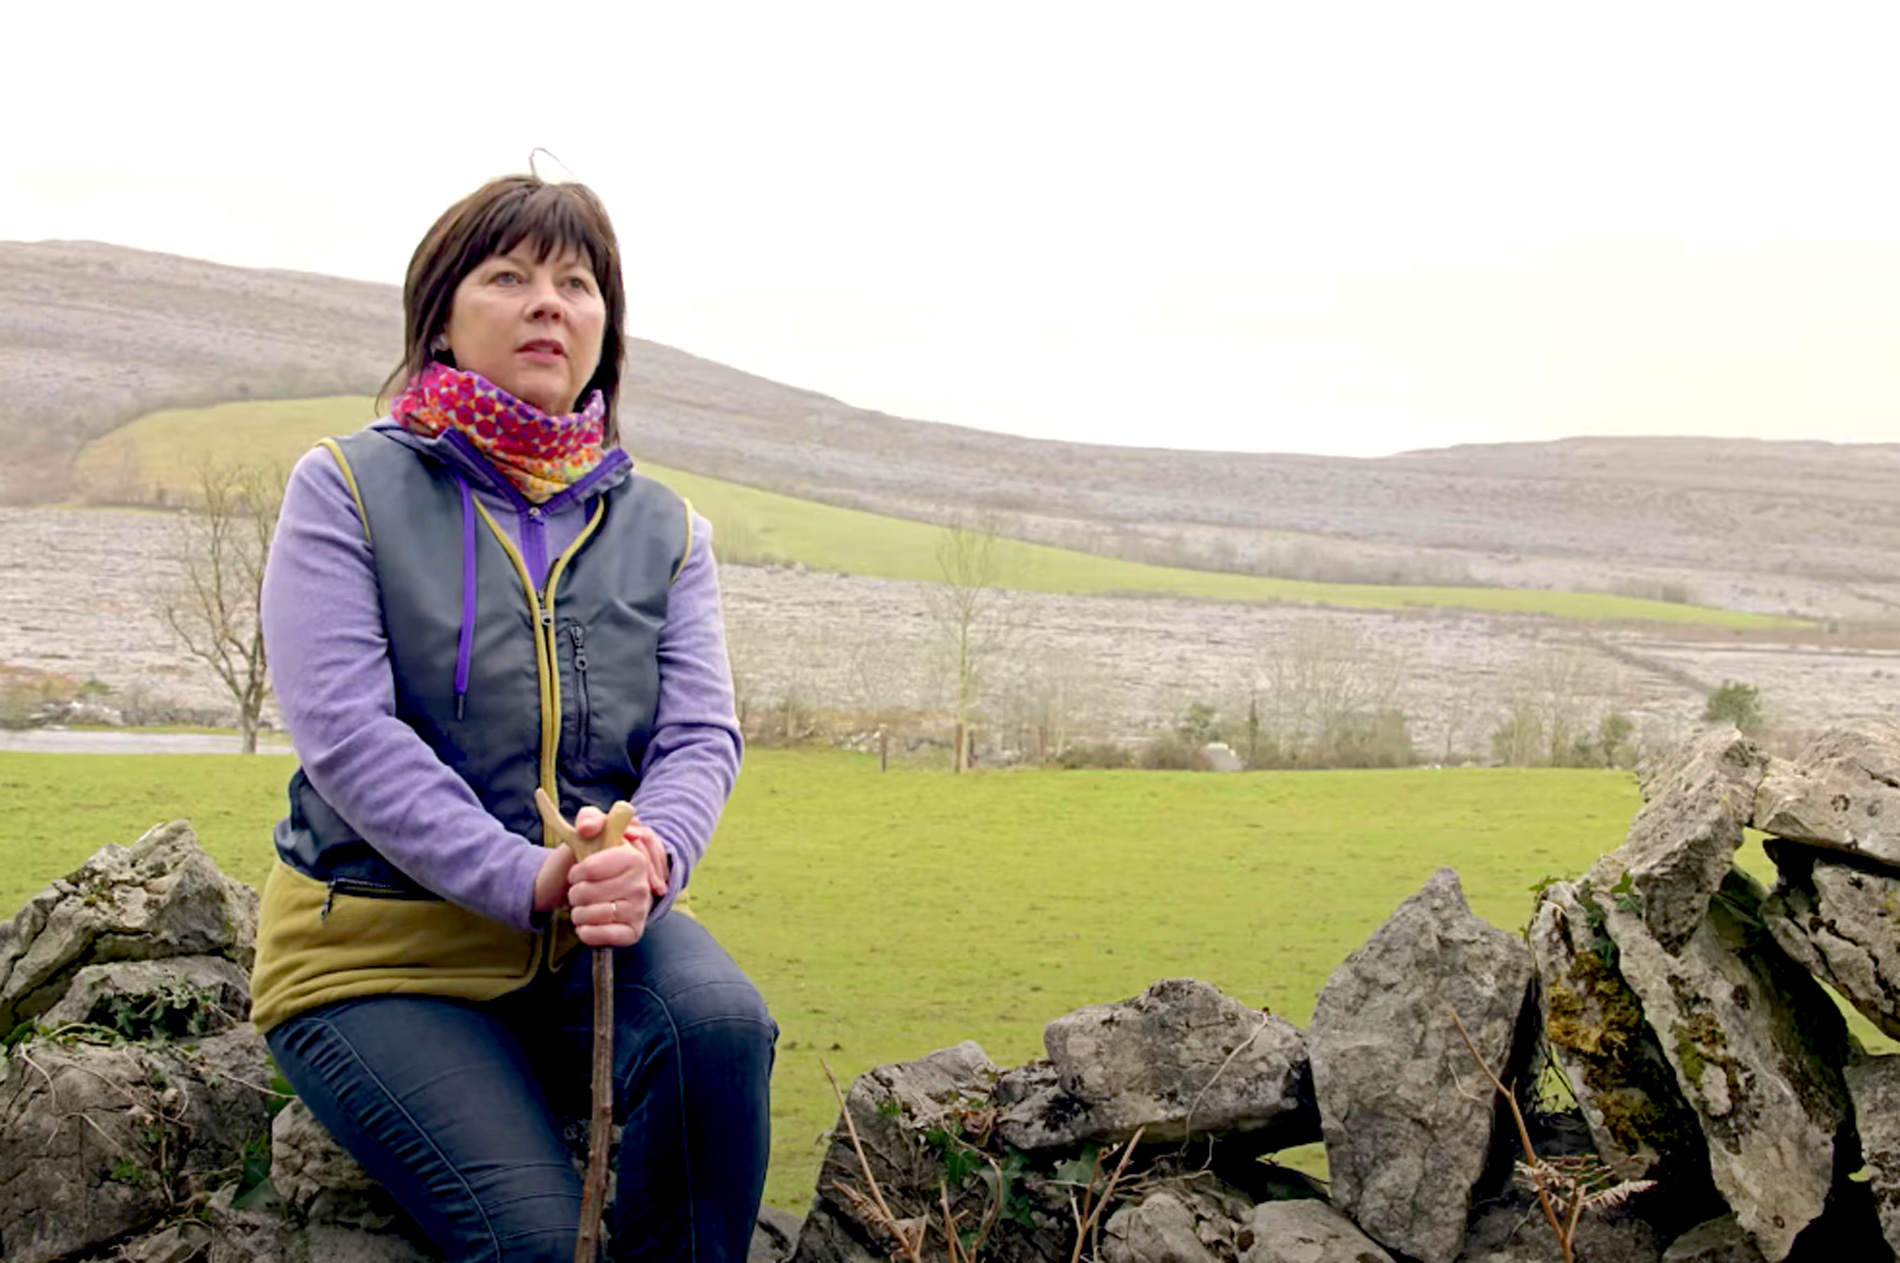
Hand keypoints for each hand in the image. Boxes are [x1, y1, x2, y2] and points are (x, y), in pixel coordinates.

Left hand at [564, 807, 671, 946]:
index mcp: (635, 857)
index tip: (578, 871)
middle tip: (581, 890)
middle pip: (588, 893)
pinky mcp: (634, 931)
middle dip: (575, 892)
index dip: (578, 872)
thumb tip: (587, 828)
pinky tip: (586, 925)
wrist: (585, 888)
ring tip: (583, 906)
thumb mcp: (589, 829)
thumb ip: (589, 818)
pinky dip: (587, 932)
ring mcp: (640, 909)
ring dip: (578, 912)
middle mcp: (642, 884)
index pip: (592, 869)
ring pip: (593, 915)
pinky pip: (605, 937)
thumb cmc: (589, 857)